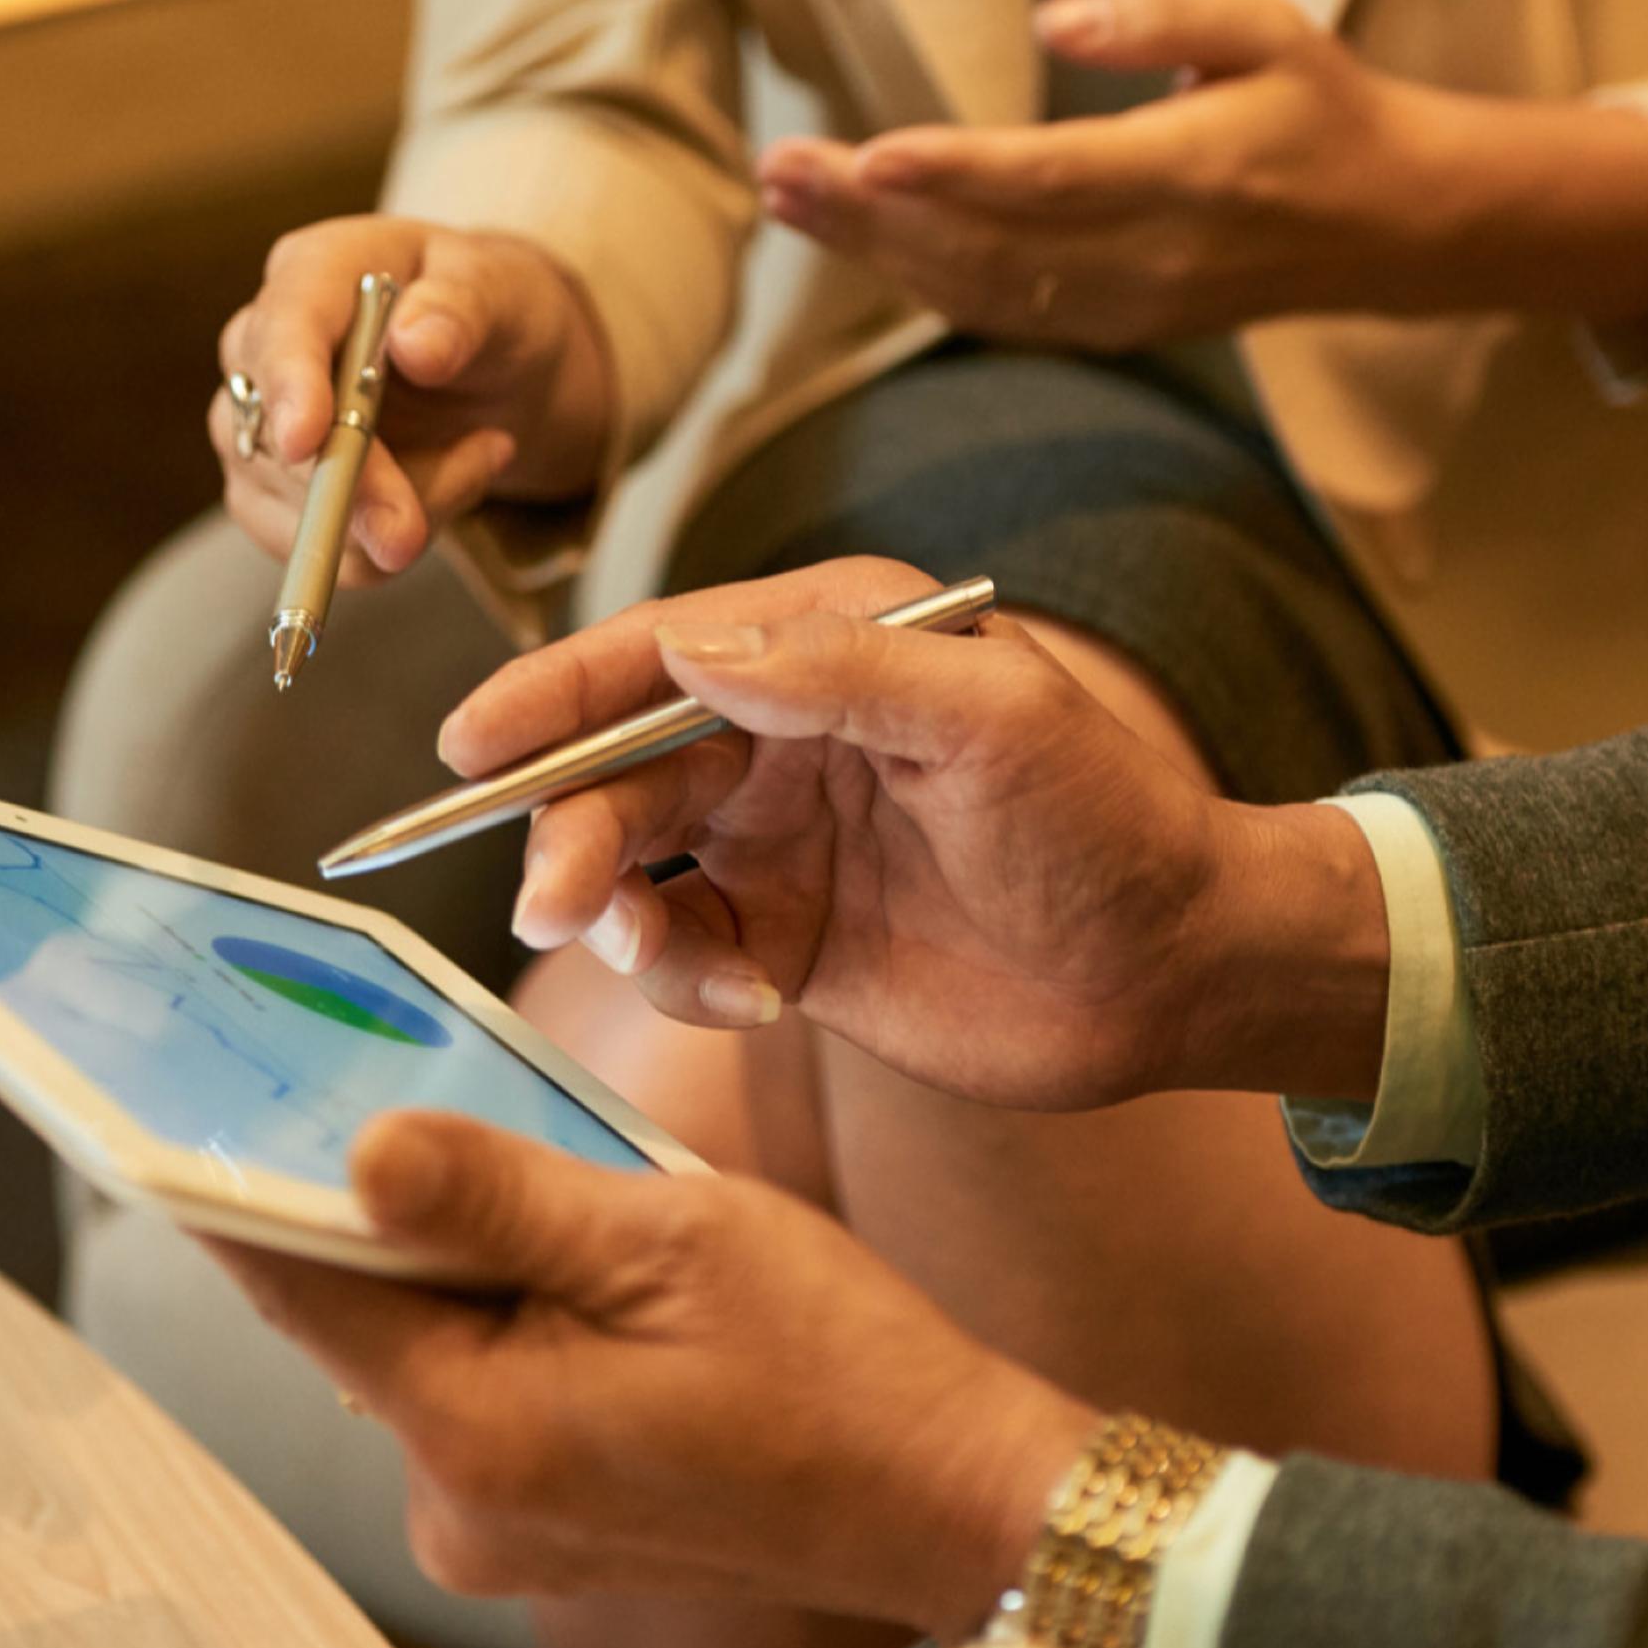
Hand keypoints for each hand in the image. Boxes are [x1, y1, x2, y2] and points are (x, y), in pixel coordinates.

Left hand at [207, 1113, 1098, 1633]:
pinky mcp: (542, 1528)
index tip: (153, 1099)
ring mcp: (499, 1531)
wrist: (955, 1501)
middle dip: (357, 1205)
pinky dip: (494, 1316)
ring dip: (442, 1260)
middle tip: (333, 1071)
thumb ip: (499, 1194)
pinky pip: (476, 1394)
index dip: (224, 1183)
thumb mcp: (668, 1236)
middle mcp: (462, 1507)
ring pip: (416, 1351)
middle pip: (352, 1319)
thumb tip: (356, 1153)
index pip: (298, 1287)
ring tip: (498, 1158)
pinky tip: (556, 1251)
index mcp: (481, 1434)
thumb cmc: (842, 1365)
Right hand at [214, 217, 618, 581]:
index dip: (290, 385)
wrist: (499, 371)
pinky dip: (396, 543)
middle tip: (414, 531)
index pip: (283, 327)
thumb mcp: (503, 292)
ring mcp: (261, 428)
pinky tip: (453, 481)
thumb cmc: (491, 312)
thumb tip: (416, 346)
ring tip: (482, 453)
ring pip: (301, 507)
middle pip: (275, 433)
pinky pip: (328, 550)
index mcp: (314, 272)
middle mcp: (267, 347)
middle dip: (352, 489)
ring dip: (405, 510)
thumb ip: (463, 310)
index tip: (306, 441)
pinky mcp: (275, 497)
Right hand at [437, 557, 1391, 1109]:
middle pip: (622, 768)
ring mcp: (783, 842)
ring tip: (644, 949)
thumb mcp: (993, 720)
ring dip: (612, 908)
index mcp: (832, 647)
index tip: (469, 743)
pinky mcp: (789, 943)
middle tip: (552, 900)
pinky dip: (685, 979)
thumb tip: (689, 645)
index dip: (554, 697)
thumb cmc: (1112, 825)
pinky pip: (685, 953)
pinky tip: (749, 1001)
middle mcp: (789, 735)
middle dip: (570, 830)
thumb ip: (840, 673)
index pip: (658, 655)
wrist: (1179, 975)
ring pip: (636, 864)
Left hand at [756, 0, 1647, 348]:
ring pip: (979, 291)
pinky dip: (920, 282)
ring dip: (875, 251)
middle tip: (780, 171)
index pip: (1049, 182)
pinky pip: (1000, 314)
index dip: (951, 174)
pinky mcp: (1114, 329)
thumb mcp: (1265, 30)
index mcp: (1188, 175)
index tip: (866, 153)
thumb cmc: (1320, 107)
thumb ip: (1159, 17)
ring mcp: (1128, 307)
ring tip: (790, 200)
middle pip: (987, 245)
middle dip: (872, 213)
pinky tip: (860, 239)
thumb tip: (1057, 26)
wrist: (1387, 225)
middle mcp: (1149, 258)